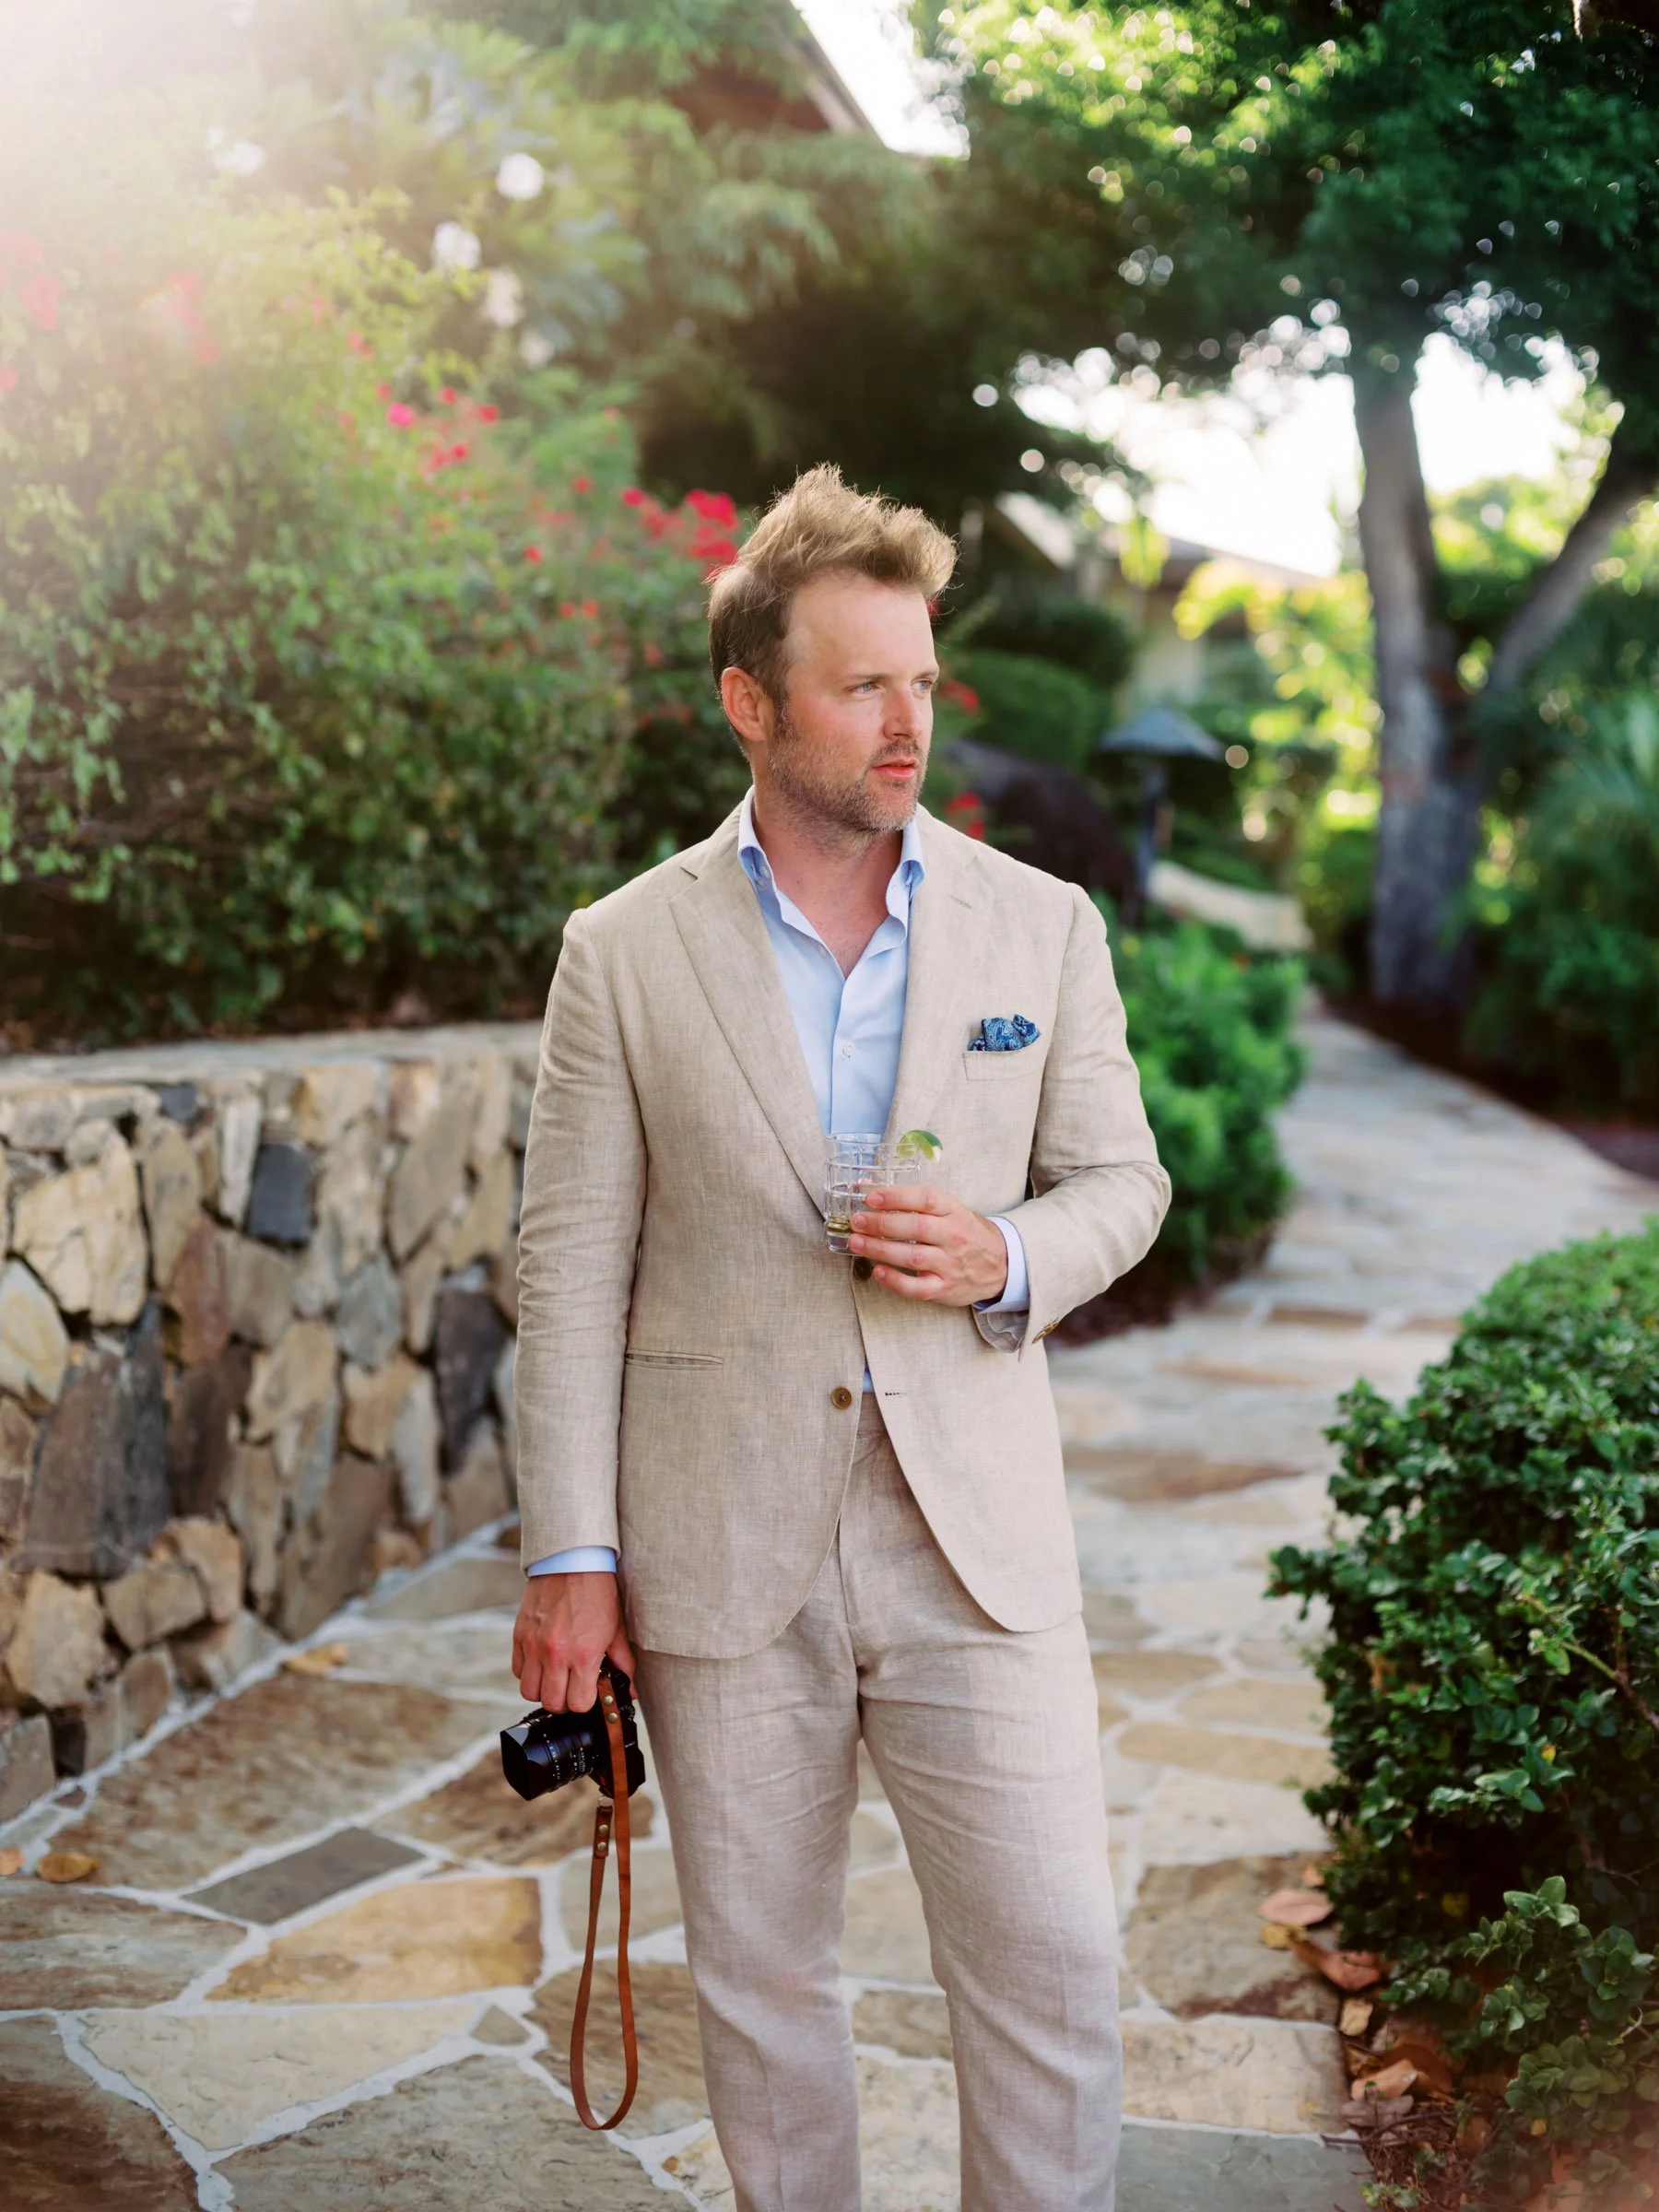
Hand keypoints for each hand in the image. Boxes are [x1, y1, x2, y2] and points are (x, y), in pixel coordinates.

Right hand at [512, 1571, 634, 1711]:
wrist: (572, 1561)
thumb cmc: (597, 1593)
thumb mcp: (617, 1630)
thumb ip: (624, 1664)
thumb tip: (631, 1690)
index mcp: (583, 1654)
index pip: (578, 1704)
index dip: (585, 1702)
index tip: (589, 1691)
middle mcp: (555, 1653)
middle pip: (551, 1703)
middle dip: (564, 1701)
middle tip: (572, 1687)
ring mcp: (534, 1645)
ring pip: (529, 1691)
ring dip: (543, 1689)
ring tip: (556, 1676)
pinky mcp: (519, 1635)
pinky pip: (517, 1670)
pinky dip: (529, 1672)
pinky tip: (543, 1661)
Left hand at [849, 1185, 1008, 1307]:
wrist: (1001, 1264)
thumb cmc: (966, 1233)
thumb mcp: (951, 1211)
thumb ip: (918, 1204)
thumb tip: (873, 1192)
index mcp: (954, 1211)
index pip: (925, 1199)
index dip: (896, 1196)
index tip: (870, 1196)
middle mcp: (954, 1236)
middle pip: (916, 1227)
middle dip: (881, 1223)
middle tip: (857, 1220)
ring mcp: (950, 1264)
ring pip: (913, 1256)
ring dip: (880, 1249)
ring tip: (856, 1242)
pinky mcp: (945, 1288)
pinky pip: (918, 1288)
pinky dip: (895, 1281)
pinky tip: (877, 1271)